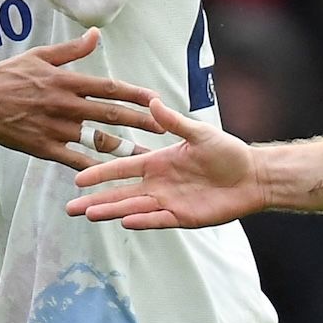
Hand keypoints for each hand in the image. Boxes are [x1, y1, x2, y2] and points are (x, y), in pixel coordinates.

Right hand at [0, 29, 160, 165]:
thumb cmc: (7, 75)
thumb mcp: (40, 56)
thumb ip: (72, 50)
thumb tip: (96, 34)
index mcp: (67, 80)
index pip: (110, 87)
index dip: (136, 94)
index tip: (157, 100)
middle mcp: (66, 104)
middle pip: (111, 114)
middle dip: (141, 121)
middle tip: (164, 128)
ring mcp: (55, 127)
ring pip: (97, 140)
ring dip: (123, 147)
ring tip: (145, 155)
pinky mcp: (43, 147)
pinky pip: (73, 160)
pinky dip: (92, 167)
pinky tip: (109, 174)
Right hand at [66, 99, 263, 228]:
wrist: (251, 176)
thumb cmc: (228, 152)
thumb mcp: (199, 133)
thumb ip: (175, 122)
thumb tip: (152, 101)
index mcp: (159, 162)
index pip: (123, 169)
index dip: (100, 173)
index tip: (78, 179)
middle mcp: (158, 184)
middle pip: (121, 193)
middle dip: (95, 199)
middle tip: (70, 208)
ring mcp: (169, 202)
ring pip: (134, 208)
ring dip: (112, 211)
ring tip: (89, 215)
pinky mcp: (183, 217)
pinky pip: (158, 219)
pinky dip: (143, 220)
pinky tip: (124, 221)